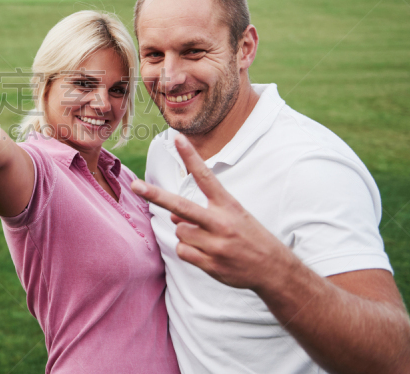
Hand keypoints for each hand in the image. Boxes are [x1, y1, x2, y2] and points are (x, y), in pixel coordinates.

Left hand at [132, 133, 297, 291]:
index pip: (206, 176)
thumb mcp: (233, 217)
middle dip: (156, 195)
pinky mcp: (211, 264)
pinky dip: (188, 251)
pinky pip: (183, 252)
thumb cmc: (249, 237)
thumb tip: (172, 218)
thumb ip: (202, 212)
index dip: (191, 157)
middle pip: (181, 206)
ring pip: (179, 231)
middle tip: (135, 185)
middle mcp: (221, 223)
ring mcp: (216, 244)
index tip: (178, 138)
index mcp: (228, 205)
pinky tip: (207, 254)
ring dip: (186, 233)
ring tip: (209, 240)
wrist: (274, 270)